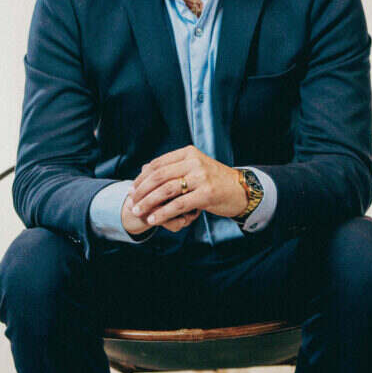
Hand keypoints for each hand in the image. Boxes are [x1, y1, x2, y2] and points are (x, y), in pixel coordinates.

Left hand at [126, 145, 247, 230]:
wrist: (240, 190)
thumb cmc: (214, 180)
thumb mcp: (194, 167)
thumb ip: (172, 167)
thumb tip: (145, 169)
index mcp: (189, 153)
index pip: (158, 164)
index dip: (142, 178)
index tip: (132, 189)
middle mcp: (194, 162)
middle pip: (159, 176)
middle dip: (141, 191)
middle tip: (131, 202)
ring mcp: (201, 177)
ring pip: (166, 190)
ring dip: (148, 202)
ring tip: (138, 212)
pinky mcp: (207, 194)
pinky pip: (179, 204)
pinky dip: (163, 213)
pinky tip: (154, 219)